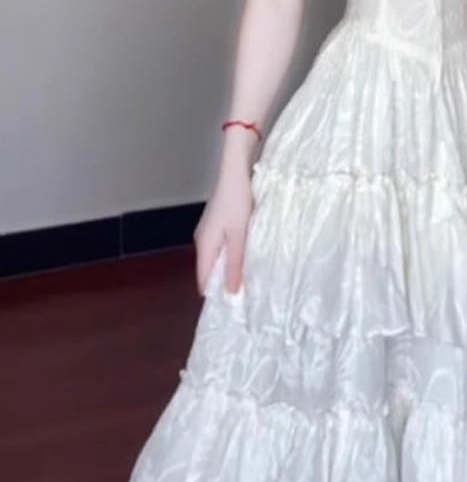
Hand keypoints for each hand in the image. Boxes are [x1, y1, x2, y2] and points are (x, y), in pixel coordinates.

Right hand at [193, 164, 253, 295]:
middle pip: (210, 270)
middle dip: (224, 283)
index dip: (215, 294)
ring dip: (230, 269)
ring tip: (248, 281)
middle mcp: (203, 240)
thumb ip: (236, 264)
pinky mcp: (219, 223)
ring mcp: (210, 231)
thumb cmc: (237, 202)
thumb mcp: (239, 236)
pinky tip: (247, 258)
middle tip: (245, 298)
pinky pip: (223, 247)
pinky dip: (233, 255)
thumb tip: (231, 292)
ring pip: (218, 258)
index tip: (231, 309)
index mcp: (205, 246)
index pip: (204, 280)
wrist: (235, 172)